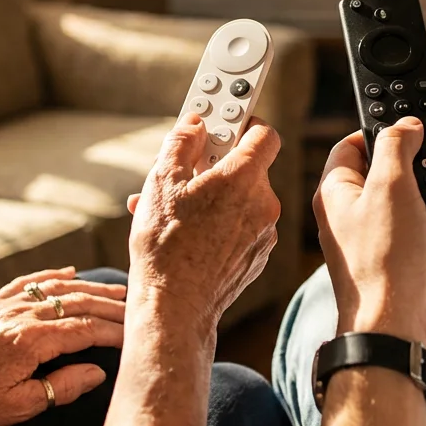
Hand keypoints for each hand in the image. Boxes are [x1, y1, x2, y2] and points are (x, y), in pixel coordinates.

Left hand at [0, 266, 126, 425]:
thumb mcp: (17, 407)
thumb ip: (62, 387)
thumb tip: (98, 371)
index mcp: (29, 340)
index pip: (85, 329)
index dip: (115, 331)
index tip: (138, 334)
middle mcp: (20, 314)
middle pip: (77, 302)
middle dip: (112, 304)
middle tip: (139, 306)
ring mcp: (5, 305)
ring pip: (57, 288)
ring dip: (91, 287)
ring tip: (118, 289)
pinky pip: (29, 282)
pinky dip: (53, 276)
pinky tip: (70, 273)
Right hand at [124, 113, 281, 329]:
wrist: (174, 308)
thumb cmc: (165, 246)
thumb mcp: (161, 182)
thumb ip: (182, 143)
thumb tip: (194, 124)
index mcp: (244, 178)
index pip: (262, 132)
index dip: (242, 121)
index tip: (223, 117)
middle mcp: (263, 203)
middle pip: (246, 167)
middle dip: (215, 164)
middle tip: (185, 168)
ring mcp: (264, 232)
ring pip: (240, 199)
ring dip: (213, 195)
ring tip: (176, 207)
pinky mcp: (257, 256)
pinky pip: (241, 225)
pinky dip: (220, 222)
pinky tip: (189, 232)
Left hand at [314, 117, 425, 349]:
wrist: (390, 331)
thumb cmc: (382, 259)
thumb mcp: (391, 186)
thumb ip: (396, 148)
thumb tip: (404, 125)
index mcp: (339, 194)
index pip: (354, 147)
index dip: (384, 132)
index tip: (417, 128)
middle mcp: (355, 219)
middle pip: (400, 182)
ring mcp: (379, 248)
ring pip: (424, 218)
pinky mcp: (402, 274)